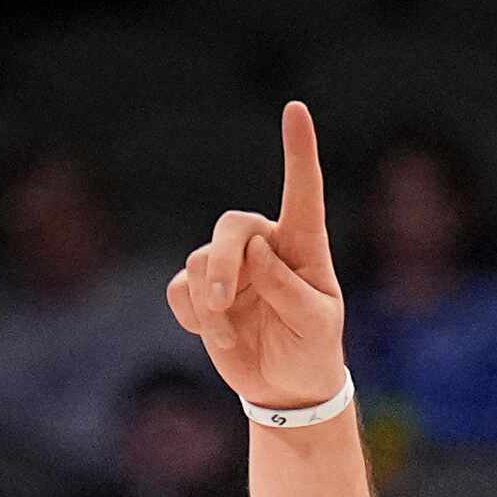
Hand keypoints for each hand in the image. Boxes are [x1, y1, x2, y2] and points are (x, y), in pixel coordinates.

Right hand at [164, 102, 345, 410]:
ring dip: (210, 303)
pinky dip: (192, 317)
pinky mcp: (201, 289)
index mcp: (303, 246)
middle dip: (222, 263)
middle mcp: (265, 246)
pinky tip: (218, 336)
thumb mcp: (315, 326)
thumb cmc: (312, 350)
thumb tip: (256, 252)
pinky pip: (180, 289)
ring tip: (231, 338)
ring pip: (201, 261)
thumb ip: (289, 289)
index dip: (298, 151)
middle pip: (232, 226)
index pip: (303, 193)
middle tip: (220, 303)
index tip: (296, 109)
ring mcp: (230, 266)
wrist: (286, 388)